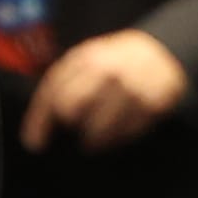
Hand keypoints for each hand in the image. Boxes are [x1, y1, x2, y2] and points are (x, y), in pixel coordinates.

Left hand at [16, 30, 187, 150]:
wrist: (163, 53)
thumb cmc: (115, 63)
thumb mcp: (87, 60)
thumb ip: (64, 83)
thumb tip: (41, 123)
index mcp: (85, 59)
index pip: (52, 92)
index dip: (38, 121)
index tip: (34, 143)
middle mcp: (107, 71)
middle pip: (70, 107)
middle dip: (67, 125)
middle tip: (72, 133)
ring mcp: (130, 87)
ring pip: (98, 128)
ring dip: (92, 139)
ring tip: (92, 141)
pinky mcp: (152, 104)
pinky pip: (126, 133)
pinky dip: (116, 140)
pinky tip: (113, 137)